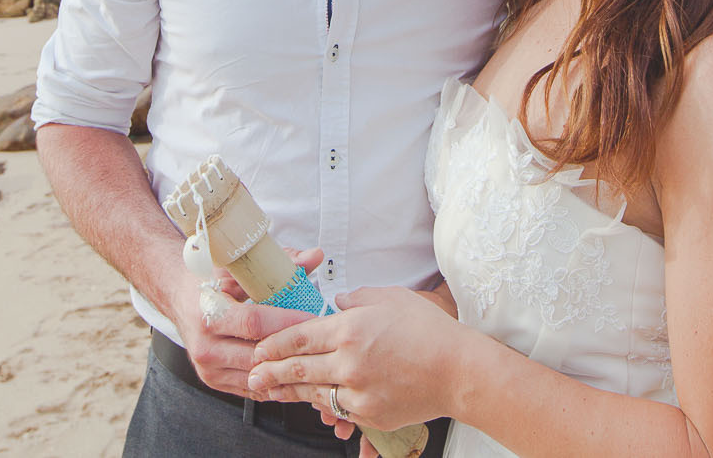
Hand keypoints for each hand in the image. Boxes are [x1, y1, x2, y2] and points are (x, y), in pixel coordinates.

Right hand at [166, 247, 322, 398]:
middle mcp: (205, 346)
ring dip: (287, 369)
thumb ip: (278, 263)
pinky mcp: (215, 381)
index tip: (313, 318)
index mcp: (208, 313)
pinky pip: (252, 388)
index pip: (253, 323)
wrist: (177, 296)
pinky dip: (275, 380)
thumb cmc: (209, 278)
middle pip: (258, 355)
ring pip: (258, 377)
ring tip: (314, 356)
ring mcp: (209, 369)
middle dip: (292, 349)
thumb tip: (315, 256)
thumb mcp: (237, 266)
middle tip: (322, 339)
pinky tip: (295, 368)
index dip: (286, 322)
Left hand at [247, 285, 465, 433]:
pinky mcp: (369, 414)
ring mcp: (358, 391)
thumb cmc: (428, 330)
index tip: (259, 348)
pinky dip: (323, 404)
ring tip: (272, 390)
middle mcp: (348, 361)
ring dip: (290, 390)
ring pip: (313, 391)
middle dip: (270, 371)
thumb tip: (338, 304)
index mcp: (350, 328)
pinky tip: (312, 401)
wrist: (459, 370)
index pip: (299, 336)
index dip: (274, 343)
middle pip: (298, 367)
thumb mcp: (390, 298)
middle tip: (252, 375)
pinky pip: (338, 409)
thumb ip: (356, 299)